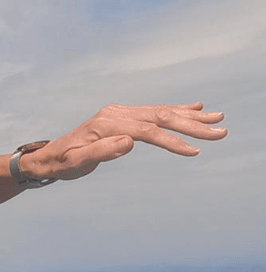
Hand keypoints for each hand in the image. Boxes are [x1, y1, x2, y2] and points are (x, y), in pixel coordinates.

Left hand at [23, 103, 226, 181]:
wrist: (50, 157)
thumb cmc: (63, 163)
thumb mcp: (78, 163)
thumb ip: (101, 152)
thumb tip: (129, 142)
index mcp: (107, 123)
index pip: (147, 131)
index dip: (172, 141)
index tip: (195, 150)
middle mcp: (116, 113)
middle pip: (159, 116)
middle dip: (192, 124)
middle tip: (221, 131)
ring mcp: (120, 112)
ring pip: (160, 111)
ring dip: (189, 115)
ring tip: (217, 118)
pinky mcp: (122, 116)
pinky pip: (153, 111)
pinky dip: (175, 110)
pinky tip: (194, 108)